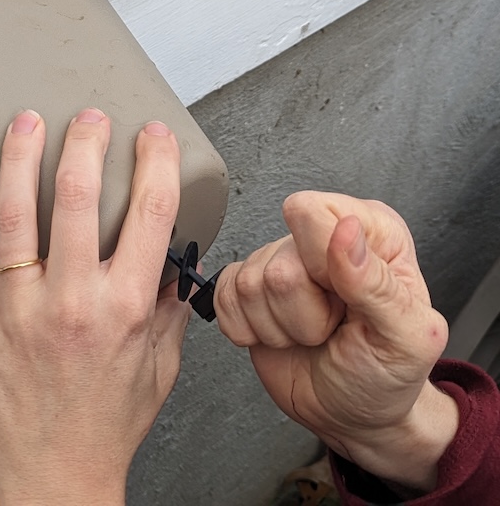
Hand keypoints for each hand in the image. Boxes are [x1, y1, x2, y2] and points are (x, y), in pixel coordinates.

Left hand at [0, 110, 190, 505]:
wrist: (55, 479)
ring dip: (19, 158)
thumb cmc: (104, 427)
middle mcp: (71, 301)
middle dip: (84, 142)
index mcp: (123, 307)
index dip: (154, 163)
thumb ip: (166, 309)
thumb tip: (172, 262)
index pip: (149, 215)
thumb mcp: (158, 368)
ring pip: (14, 214)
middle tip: (85, 117)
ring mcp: (16, 310)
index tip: (151, 138)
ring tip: (24, 123)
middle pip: (78, 196)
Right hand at [215, 191, 456, 492]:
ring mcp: (279, 260)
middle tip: (333, 328)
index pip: (312, 214)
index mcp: (371, 233)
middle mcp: (321, 238)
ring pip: (248, 285)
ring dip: (280, 329)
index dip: (321, 264)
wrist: (352, 415)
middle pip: (277, 262)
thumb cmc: (386, 375)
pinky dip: (250, 331)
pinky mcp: (244, 286)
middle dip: (302, 313)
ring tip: (313, 335)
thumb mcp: (405, 338)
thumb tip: (347, 229)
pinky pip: (223, 297)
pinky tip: (282, 336)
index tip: (347, 298)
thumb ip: (377, 284)